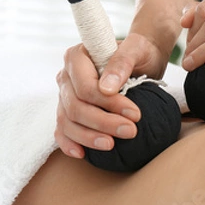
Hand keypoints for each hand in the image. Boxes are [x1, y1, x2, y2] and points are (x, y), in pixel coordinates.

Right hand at [54, 33, 167, 157]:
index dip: (108, 104)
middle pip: (75, 107)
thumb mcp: (136, 50)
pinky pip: (62, 130)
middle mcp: (66, 76)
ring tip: (111, 145)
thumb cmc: (138, 52)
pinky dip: (69, 143)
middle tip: (130, 132)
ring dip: (88, 137)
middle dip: (102, 123)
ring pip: (67, 121)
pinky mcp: (69, 111)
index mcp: (76, 56)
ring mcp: (65, 95)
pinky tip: (82, 154)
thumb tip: (106, 88)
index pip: (85, 87)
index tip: (135, 114)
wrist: (141, 58)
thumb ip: (121, 62)